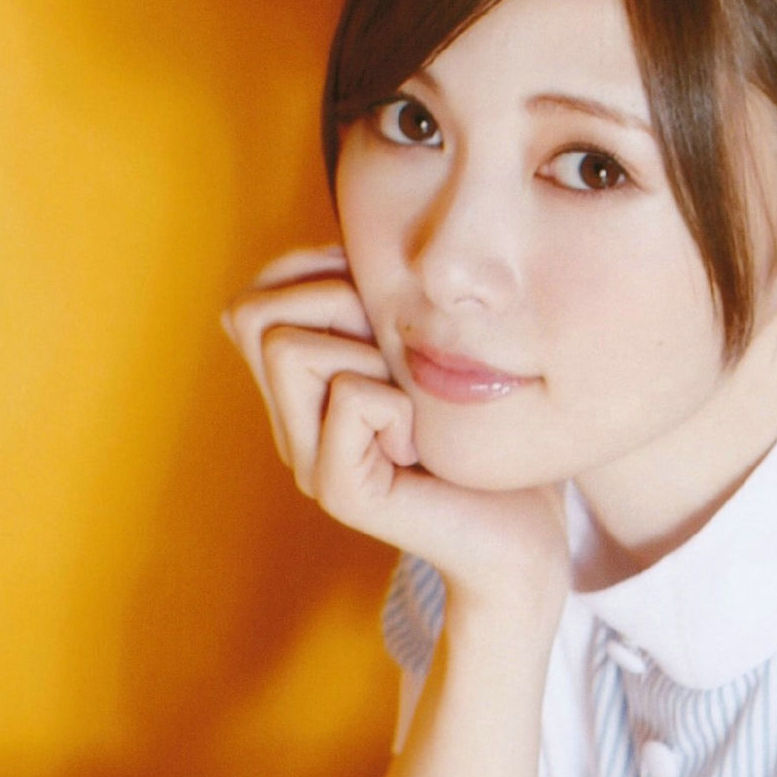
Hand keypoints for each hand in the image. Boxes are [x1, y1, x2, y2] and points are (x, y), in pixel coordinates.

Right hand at [223, 247, 567, 616]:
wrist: (526, 531)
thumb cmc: (484, 435)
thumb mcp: (419, 345)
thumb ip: (369, 303)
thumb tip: (333, 245)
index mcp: (303, 395)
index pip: (251, 303)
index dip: (311, 277)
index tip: (379, 309)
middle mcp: (294, 430)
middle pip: (257, 315)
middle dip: (335, 307)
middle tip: (397, 362)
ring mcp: (311, 464)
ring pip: (289, 348)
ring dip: (365, 355)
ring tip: (407, 406)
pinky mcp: (341, 492)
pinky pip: (350, 397)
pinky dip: (396, 403)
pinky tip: (421, 444)